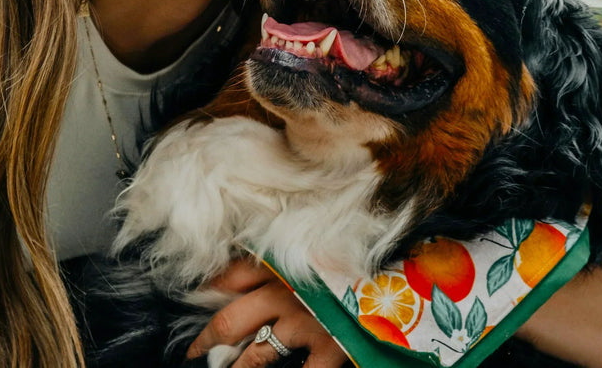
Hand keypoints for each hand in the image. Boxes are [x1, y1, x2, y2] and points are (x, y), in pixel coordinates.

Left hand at [186, 258, 348, 367]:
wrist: (407, 270)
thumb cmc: (359, 256)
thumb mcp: (317, 245)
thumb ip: (283, 253)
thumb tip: (241, 266)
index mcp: (284, 262)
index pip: (232, 275)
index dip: (210, 289)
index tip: (198, 298)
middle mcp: (288, 293)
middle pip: (232, 320)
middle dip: (208, 340)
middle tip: (194, 352)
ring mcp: (308, 324)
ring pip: (256, 356)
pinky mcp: (333, 348)